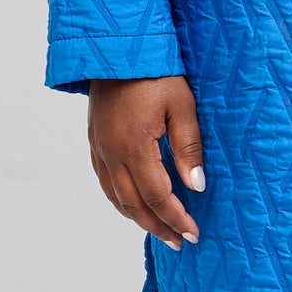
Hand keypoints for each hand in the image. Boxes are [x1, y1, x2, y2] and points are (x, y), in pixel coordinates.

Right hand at [87, 75, 204, 251]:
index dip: (176, 218)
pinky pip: (106, 183)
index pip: (158, 196)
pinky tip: (135, 204)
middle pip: (134, 204)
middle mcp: (112, 153)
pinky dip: (121, 200)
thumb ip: (189, 147)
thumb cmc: (155, 72)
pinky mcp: (94, 142)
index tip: (193, 233)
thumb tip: (196, 186)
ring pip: (116, 198)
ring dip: (139, 218)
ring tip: (160, 230)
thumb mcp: (182, 104)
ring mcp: (99, 149)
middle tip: (180, 242)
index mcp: (134, 146)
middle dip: (159, 227)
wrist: (116, 48)